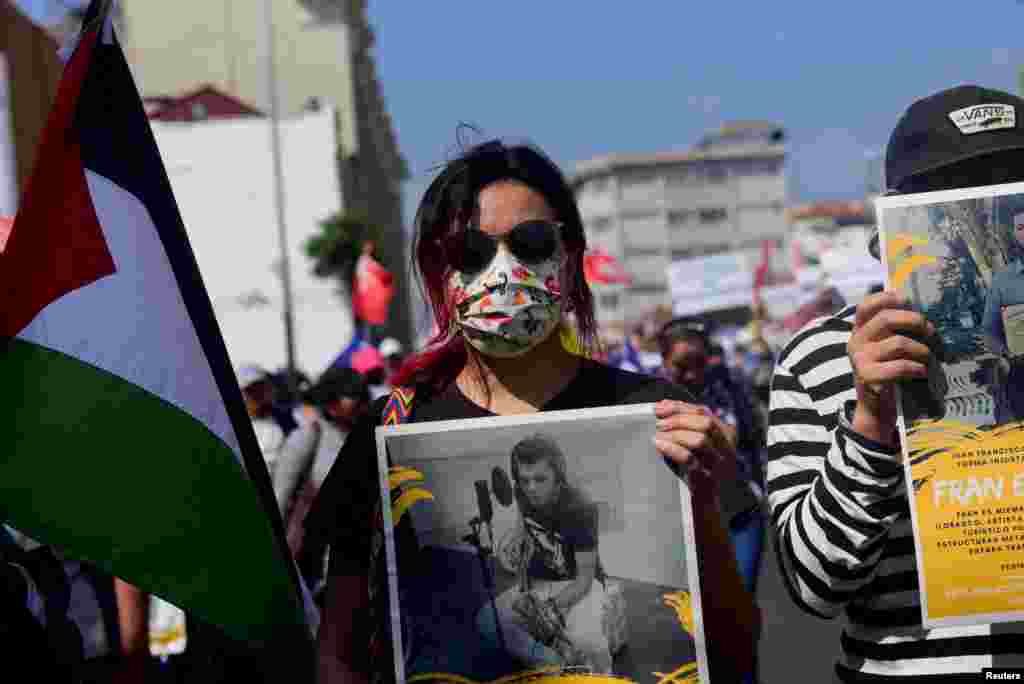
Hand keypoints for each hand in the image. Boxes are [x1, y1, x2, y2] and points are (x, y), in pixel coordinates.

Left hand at [654, 400, 737, 496]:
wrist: (704, 505)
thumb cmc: (695, 470)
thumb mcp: (695, 445)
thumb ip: (685, 425)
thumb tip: (663, 404)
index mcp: (726, 435)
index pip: (705, 412)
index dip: (681, 406)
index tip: (660, 407)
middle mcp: (727, 448)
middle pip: (706, 422)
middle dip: (679, 418)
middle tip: (659, 422)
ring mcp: (719, 464)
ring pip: (700, 439)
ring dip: (676, 433)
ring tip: (657, 433)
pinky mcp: (707, 479)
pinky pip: (689, 459)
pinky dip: (672, 449)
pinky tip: (658, 445)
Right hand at [848, 291, 932, 445]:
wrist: (876, 408)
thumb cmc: (889, 374)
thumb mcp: (887, 349)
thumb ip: (897, 331)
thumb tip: (923, 314)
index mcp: (860, 330)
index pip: (867, 305)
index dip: (888, 298)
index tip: (908, 300)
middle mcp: (856, 341)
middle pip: (887, 318)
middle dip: (917, 322)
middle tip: (932, 333)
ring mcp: (860, 358)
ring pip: (899, 342)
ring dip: (923, 350)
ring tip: (930, 360)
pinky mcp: (867, 376)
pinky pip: (900, 366)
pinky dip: (918, 368)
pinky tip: (922, 373)